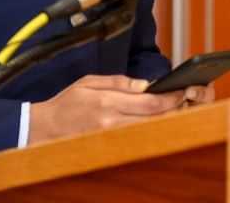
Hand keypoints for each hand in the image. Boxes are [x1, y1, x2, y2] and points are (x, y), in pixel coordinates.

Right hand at [28, 74, 195, 143]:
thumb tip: (146, 85)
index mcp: (108, 103)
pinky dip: (152, 130)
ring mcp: (112, 138)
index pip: (150, 103)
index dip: (171, 98)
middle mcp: (112, 123)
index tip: (182, 90)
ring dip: (166, 120)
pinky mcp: (111, 147)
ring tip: (176, 109)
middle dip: (174, 109)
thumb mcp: (90, 81)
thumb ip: (119, 82)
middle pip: (155, 119)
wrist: (45, 129)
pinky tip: (158, 122)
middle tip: (185, 99)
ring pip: (150, 130)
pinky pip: (139, 139)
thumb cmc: (68, 102)